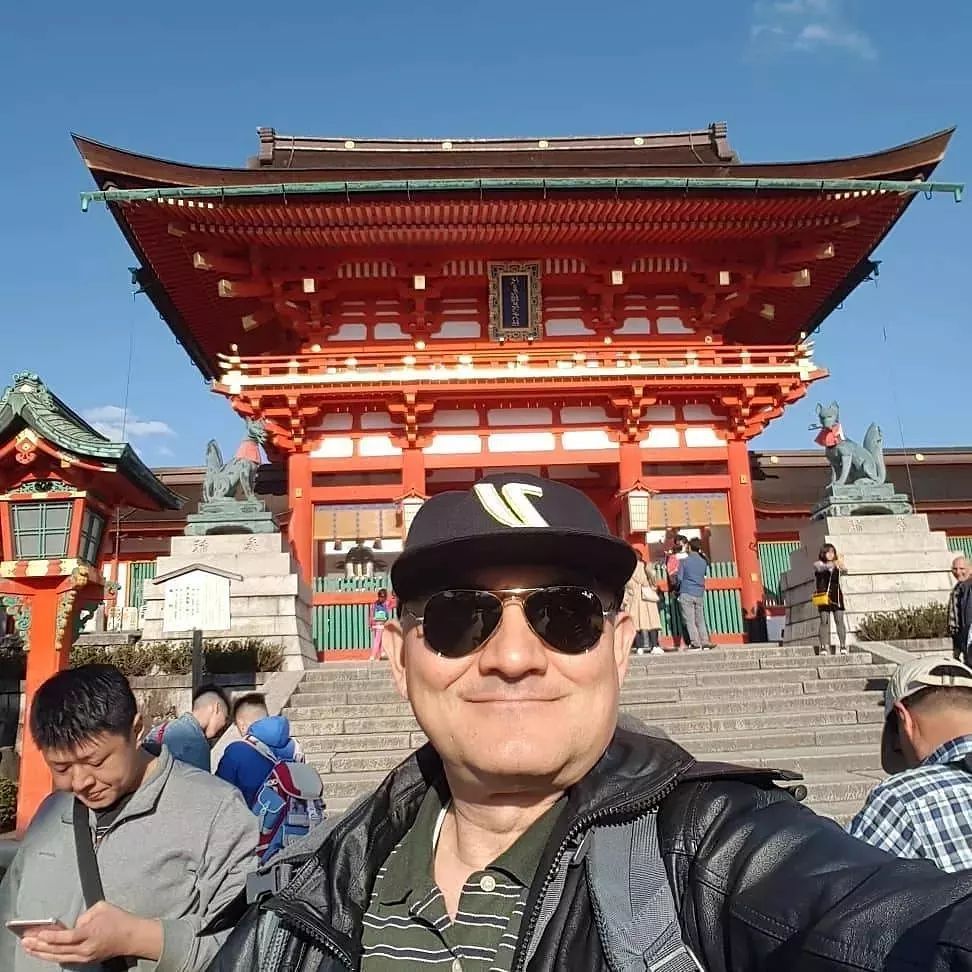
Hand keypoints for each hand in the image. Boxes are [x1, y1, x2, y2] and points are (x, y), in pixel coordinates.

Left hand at [21, 901, 162, 964]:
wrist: (132, 937)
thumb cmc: (119, 920)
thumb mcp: (102, 908)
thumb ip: (85, 914)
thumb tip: (75, 923)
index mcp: (91, 934)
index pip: (67, 937)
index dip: (51, 937)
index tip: (38, 934)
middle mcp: (86, 949)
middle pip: (58, 950)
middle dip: (40, 946)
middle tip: (26, 941)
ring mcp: (85, 957)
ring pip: (58, 957)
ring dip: (42, 953)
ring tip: (29, 948)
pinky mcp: (86, 961)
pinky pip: (65, 959)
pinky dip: (52, 956)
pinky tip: (43, 953)